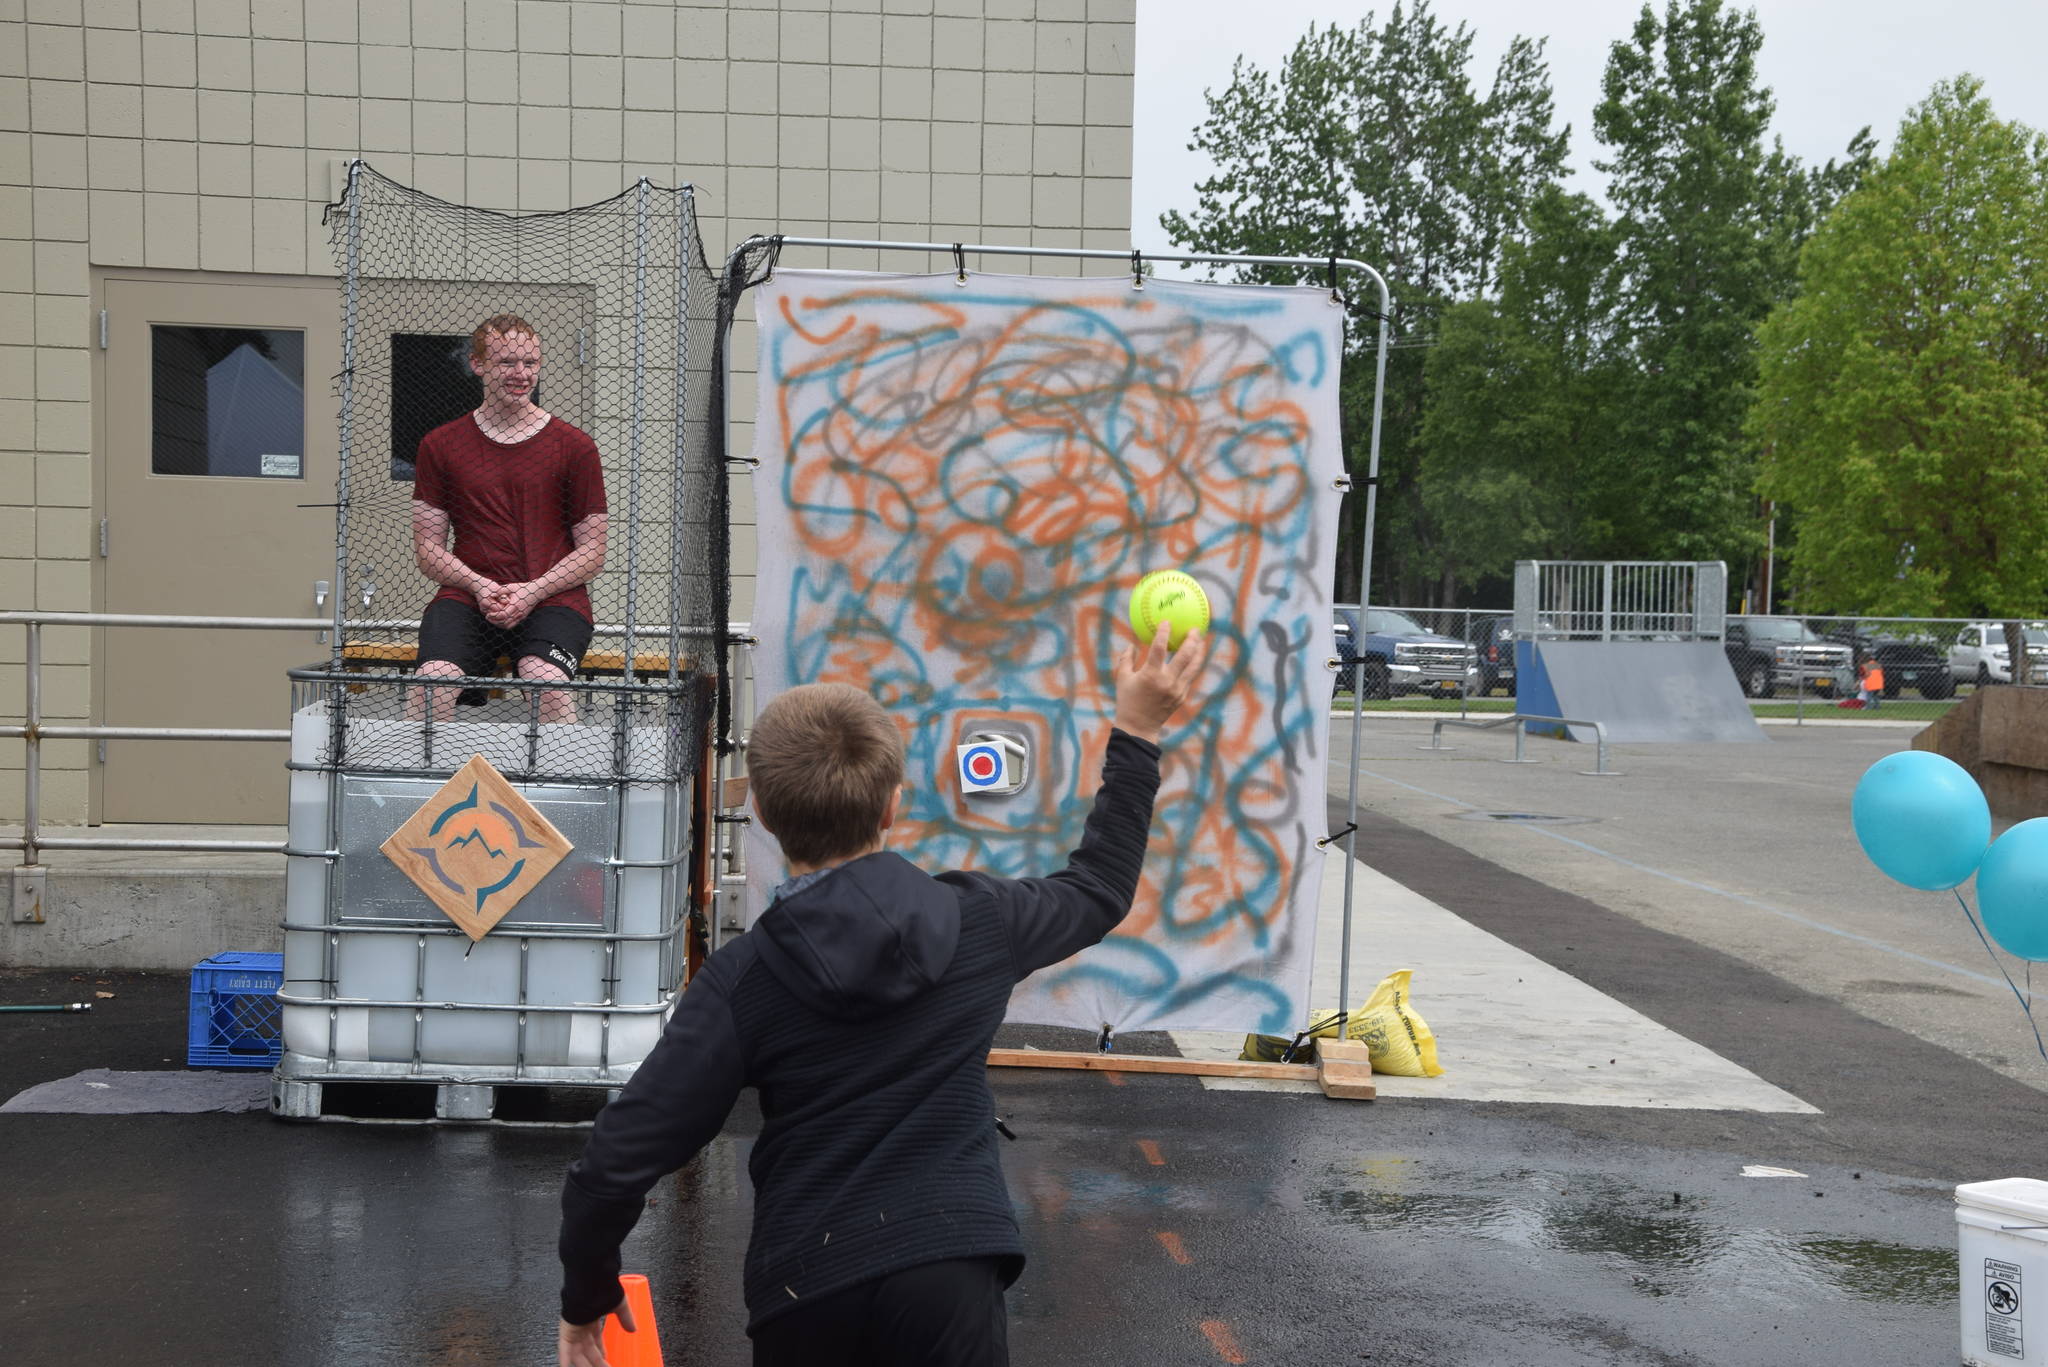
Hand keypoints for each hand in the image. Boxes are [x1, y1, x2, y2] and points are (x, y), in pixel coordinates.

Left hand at [481, 582, 537, 627]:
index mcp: (515, 605)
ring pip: (508, 626)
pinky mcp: (522, 618)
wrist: (536, 592)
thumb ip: (500, 590)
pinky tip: (500, 621)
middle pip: (504, 622)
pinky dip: (505, 625)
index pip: (503, 615)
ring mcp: (521, 616)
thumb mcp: (511, 587)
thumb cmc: (522, 588)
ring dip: (499, 624)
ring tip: (493, 620)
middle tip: (488, 617)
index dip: (494, 616)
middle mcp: (519, 613)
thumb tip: (491, 595)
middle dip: (494, 621)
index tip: (488, 614)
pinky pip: (512, 625)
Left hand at [558, 1295, 633, 1366]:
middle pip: (588, 1351)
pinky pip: (565, 1351)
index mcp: (592, 1319)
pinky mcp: (566, 1332)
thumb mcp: (619, 1306)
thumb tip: (634, 1329)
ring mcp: (573, 1330)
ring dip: (585, 1365)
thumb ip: (626, 1318)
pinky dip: (565, 1360)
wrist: (592, 1282)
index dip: (601, 1352)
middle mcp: (581, 1326)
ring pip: (578, 1354)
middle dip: (596, 1362)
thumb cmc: (603, 1289)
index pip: (595, 1341)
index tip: (606, 1361)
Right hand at [1112, 624, 1208, 741]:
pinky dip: (1192, 665)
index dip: (1164, 633)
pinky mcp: (1182, 696)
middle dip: (1192, 640)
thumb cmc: (1127, 701)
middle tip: (1194, 629)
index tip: (1167, 622)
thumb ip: (1126, 659)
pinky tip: (1193, 658)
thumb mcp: (1122, 679)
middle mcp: (1167, 681)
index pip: (1160, 648)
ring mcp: (1177, 689)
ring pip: (1193, 666)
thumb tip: (1132, 645)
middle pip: (1185, 655)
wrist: (1139, 727)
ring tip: (1201, 641)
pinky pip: (1189, 677)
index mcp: (1151, 675)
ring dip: (1199, 652)